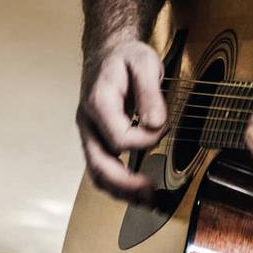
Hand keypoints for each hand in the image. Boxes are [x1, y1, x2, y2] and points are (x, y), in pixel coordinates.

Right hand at [76, 40, 167, 202]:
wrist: (108, 53)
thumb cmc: (126, 57)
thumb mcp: (144, 62)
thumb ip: (150, 92)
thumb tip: (156, 124)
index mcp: (99, 102)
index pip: (119, 137)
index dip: (146, 139)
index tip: (164, 126)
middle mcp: (88, 122)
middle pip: (99, 165)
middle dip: (125, 184)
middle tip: (151, 194)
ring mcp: (89, 133)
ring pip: (97, 173)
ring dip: (120, 191)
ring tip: (147, 200)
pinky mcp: (96, 140)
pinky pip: (102, 168)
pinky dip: (118, 184)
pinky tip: (137, 190)